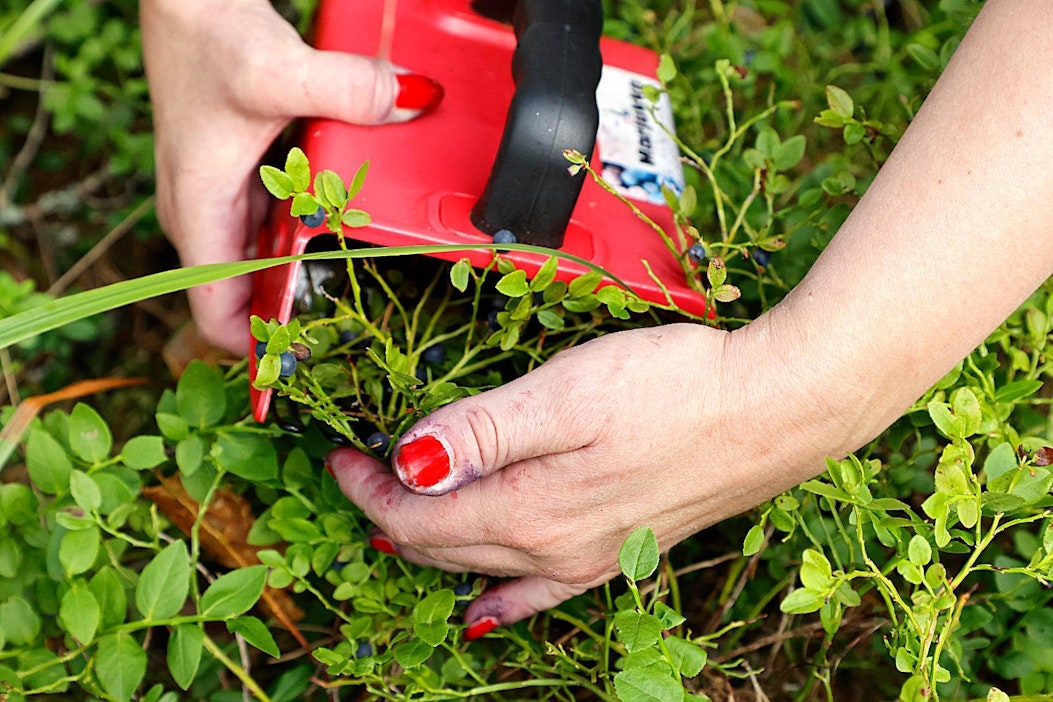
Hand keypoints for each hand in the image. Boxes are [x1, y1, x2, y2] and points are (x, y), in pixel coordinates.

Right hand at [141, 0, 441, 352]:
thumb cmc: (208, 36)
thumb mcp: (278, 70)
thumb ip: (349, 91)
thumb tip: (412, 103)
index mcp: (201, 212)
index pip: (217, 313)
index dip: (258, 351)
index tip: (307, 366)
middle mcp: (208, 216)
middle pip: (249, 297)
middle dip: (295, 320)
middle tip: (354, 336)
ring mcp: (226, 200)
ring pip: (266, 264)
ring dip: (306, 281)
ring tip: (359, 295)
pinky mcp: (245, 179)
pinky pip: (277, 229)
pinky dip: (308, 239)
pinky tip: (347, 233)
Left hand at [327, 321, 848, 634]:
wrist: (776, 410)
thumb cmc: (676, 389)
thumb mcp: (564, 393)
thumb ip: (479, 432)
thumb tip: (406, 464)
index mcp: (528, 511)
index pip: (416, 518)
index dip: (368, 489)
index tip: (342, 455)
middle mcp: (552, 551)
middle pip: (442, 548)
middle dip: (391, 513)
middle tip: (363, 471)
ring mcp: (590, 558)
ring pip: (482, 568)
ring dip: (434, 545)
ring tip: (404, 518)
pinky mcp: (621, 550)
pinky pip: (539, 592)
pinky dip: (498, 597)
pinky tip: (488, 609)